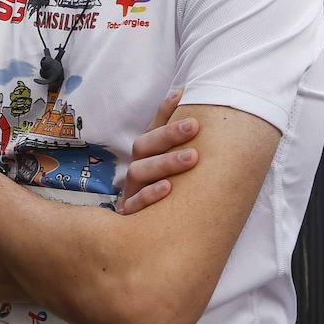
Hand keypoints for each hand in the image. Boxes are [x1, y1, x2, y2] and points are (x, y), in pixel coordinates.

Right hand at [116, 88, 200, 215]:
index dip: (166, 112)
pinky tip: (169, 189)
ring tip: (192, 157)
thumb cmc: (163, 187)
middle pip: (143, 147)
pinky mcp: (129, 216)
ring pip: (139, 172)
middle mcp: (136, 170)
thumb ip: (170, 126)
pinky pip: (134, 204)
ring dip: (165, 163)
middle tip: (193, 126)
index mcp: (146, 155)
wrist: (146, 233)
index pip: (152, 129)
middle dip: (169, 135)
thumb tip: (181, 90)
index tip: (185, 97)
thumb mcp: (167, 157)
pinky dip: (150, 195)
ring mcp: (130, 192)